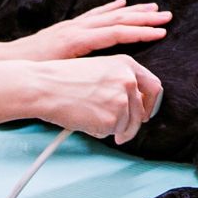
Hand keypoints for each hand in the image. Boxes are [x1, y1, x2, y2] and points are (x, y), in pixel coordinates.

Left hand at [7, 0, 170, 61]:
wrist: (6, 61)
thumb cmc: (32, 71)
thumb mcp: (60, 74)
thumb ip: (84, 72)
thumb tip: (108, 76)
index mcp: (79, 40)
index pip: (116, 33)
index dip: (140, 32)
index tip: (160, 32)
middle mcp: (78, 28)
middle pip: (117, 19)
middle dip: (144, 18)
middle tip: (166, 16)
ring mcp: (73, 25)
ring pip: (109, 14)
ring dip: (133, 11)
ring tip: (153, 8)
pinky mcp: (69, 26)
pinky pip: (95, 14)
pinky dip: (111, 8)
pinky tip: (122, 3)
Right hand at [26, 55, 163, 143]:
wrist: (43, 87)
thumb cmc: (63, 79)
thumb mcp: (99, 69)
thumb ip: (119, 82)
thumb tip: (135, 105)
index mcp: (126, 64)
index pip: (153, 86)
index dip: (151, 103)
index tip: (145, 112)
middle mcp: (128, 80)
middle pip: (141, 111)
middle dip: (131, 124)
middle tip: (121, 130)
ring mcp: (122, 100)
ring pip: (127, 125)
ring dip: (112, 128)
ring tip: (89, 116)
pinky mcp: (112, 118)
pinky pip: (112, 133)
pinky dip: (99, 132)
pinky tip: (84, 119)